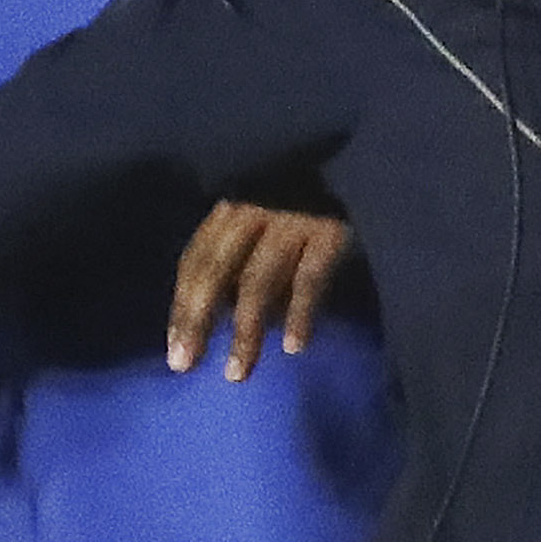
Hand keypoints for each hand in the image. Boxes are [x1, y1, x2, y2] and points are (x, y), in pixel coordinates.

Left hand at [172, 202, 353, 377]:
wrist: (364, 169)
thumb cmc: (312, 206)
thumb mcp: (268, 222)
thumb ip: (244, 258)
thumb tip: (219, 315)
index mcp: (234, 208)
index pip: (196, 260)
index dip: (182, 306)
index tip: (175, 350)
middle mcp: (255, 209)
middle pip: (216, 270)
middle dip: (197, 319)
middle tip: (185, 365)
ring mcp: (292, 219)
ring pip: (257, 280)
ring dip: (245, 330)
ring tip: (238, 372)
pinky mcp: (331, 230)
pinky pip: (309, 279)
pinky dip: (300, 313)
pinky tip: (294, 346)